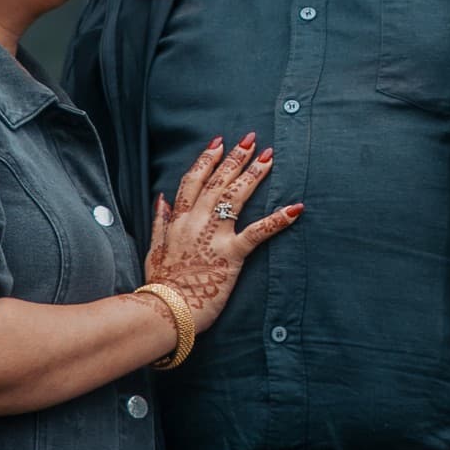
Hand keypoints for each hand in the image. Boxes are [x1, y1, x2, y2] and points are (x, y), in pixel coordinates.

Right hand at [148, 134, 300, 339]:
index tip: (219, 143)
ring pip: (235, 197)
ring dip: (254, 175)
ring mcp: (214, 236)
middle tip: (251, 139)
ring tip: (269, 157)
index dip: (207, 159)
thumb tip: (161, 199)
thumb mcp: (154, 249)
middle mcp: (196, 221)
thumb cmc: (160, 284)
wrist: (166, 310)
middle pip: (218, 182)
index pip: (193, 180)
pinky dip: (277, 220)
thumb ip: (159, 222)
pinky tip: (295, 208)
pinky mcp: (232, 254)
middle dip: (236, 158)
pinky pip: (257, 232)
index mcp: (179, 220)